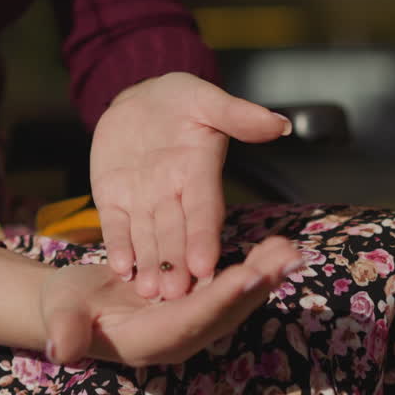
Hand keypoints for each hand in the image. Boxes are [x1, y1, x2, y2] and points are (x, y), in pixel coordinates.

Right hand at [40, 236, 301, 366]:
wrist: (72, 308)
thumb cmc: (64, 308)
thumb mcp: (60, 315)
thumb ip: (65, 332)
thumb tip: (60, 349)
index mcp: (152, 341)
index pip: (192, 320)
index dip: (220, 300)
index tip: (248, 277)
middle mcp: (181, 337)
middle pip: (225, 312)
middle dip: (258, 286)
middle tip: (289, 260)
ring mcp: (192, 322)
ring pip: (234, 299)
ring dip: (265, 275)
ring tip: (292, 250)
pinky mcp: (197, 304)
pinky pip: (230, 286)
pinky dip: (255, 267)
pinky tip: (277, 247)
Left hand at [91, 72, 291, 300]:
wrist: (139, 101)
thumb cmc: (180, 99)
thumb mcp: (206, 99)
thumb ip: (238, 115)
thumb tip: (280, 125)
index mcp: (199, 172)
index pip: (204, 209)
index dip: (203, 237)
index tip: (205, 264)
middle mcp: (173, 194)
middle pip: (176, 233)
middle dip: (176, 264)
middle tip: (176, 295)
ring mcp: (143, 199)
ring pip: (147, 238)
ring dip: (149, 265)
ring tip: (150, 293)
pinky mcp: (113, 199)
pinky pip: (116, 226)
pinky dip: (118, 246)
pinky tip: (120, 268)